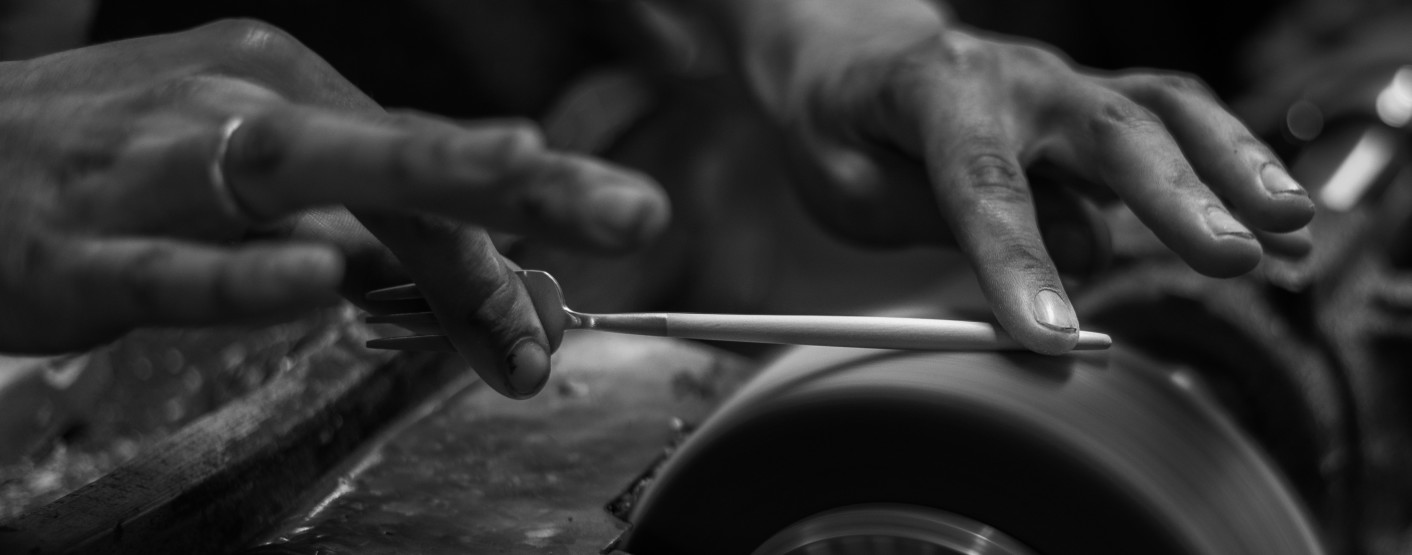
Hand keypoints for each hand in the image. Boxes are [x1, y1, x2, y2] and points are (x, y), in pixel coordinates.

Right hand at [0, 20, 668, 397]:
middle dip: (524, 178)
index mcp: (283, 88)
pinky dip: (244, 272)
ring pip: (299, 170)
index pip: (427, 163)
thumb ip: (360, 230)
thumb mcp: (246, 183)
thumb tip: (483, 286)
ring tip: (519, 175)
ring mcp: (154, 169)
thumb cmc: (108, 172)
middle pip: (397, 143)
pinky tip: (313, 278)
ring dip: (419, 186)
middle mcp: (233, 109)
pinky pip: (171, 264)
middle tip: (633, 212)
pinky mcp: (80, 246)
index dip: (515, 232)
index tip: (572, 303)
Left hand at [718, 0, 1314, 353]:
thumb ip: (944, 220)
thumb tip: (1079, 258)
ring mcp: (1067, 88)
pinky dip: (1233, 172)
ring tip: (1290, 228)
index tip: (1050, 335)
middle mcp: (1017, 80)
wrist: (856, 51)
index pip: (982, 184)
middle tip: (1229, 258)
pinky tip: (1283, 227)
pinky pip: (1177, 128)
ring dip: (1232, 169)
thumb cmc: (845, 124)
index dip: (1018, 262)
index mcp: (936, 94)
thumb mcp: (847, 183)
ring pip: (1164, 112)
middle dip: (1173, 198)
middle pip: (1106, 132)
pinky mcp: (1098, 106)